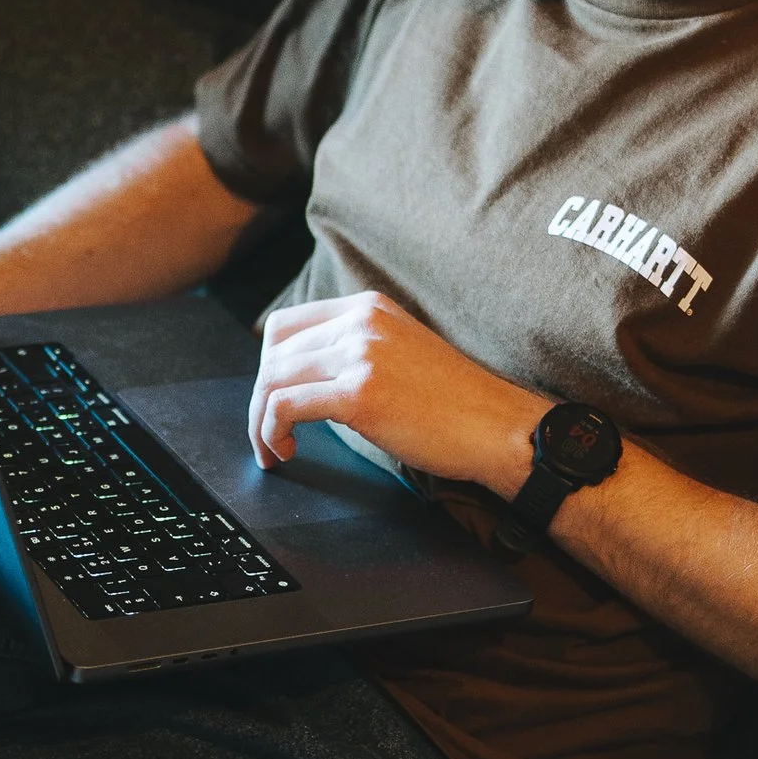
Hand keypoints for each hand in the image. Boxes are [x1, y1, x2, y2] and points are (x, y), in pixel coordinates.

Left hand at [248, 291, 535, 490]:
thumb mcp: (401, 353)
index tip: (271, 397)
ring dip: (260, 421)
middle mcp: (360, 322)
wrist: (497, 427)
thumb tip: (309, 378)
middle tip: (267, 433)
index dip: (268, 365)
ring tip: (273, 449)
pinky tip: (286, 450)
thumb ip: (358, 351)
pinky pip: (285, 406)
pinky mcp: (360, 393)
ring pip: (273, 380)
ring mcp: (360, 354)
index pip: (287, 324)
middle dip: (260, 398)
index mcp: (368, 308)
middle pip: (273, 352)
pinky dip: (271, 431)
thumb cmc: (456, 404)